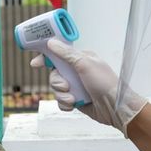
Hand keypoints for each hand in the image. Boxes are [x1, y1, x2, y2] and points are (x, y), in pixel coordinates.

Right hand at [30, 40, 147, 136]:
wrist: (114, 107)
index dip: (45, 58)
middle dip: (57, 82)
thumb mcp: (85, 64)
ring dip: (62, 95)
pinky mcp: (76, 100)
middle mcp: (77, 72)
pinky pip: (61, 101)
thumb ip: (66, 53)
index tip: (35, 64)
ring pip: (56, 89)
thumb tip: (51, 42)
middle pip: (54, 74)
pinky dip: (66, 104)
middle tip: (66, 85)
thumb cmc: (105, 83)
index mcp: (80, 59)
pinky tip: (74, 105)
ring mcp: (76, 86)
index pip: (58, 55)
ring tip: (73, 98)